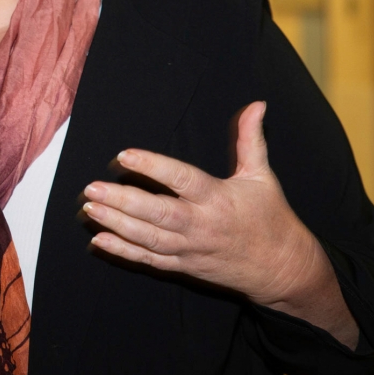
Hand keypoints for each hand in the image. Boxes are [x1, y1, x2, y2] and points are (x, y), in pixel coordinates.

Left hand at [82, 102, 358, 347]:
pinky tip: (99, 241)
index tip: (124, 154)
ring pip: (149, 238)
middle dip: (122, 201)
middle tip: (92, 187)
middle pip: (157, 214)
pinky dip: (124, 252)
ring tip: (90, 209)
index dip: (152, 166)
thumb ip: (251, 139)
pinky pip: (150, 260)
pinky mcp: (184, 266)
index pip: (181, 179)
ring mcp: (191, 249)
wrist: (284, 269)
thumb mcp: (262, 176)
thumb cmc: (271, 218)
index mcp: (217, 198)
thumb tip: (257, 104)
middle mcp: (201, 225)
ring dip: (116, 225)